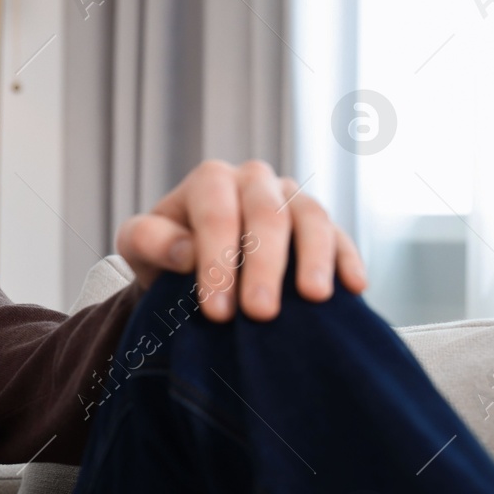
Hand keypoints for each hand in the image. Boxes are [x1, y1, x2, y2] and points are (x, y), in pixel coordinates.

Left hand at [114, 160, 366, 322]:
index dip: (218, 262)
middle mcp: (255, 180)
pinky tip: (355, 286)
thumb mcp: (138, 246)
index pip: (216, 214)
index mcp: (210, 181)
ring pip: (311, 216)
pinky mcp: (320, 223)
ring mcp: (292, 198)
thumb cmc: (165, 254)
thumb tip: (187, 253)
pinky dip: (347, 259)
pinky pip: (340, 234)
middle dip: (263, 266)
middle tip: (261, 313)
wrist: (190, 266)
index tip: (217, 311)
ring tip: (314, 298)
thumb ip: (150, 241)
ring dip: (314, 258)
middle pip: (266, 214)